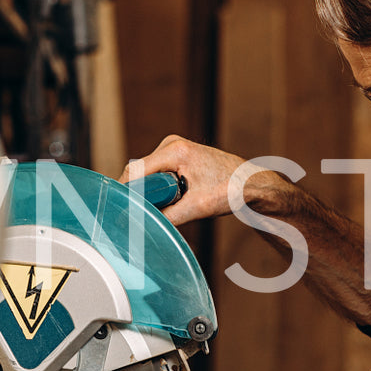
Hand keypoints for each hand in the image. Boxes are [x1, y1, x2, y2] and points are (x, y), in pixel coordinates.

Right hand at [121, 135, 288, 226]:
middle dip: (140, 193)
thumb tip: (145, 225)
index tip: (118, 210)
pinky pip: (156, 173)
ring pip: (147, 174)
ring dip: (151, 191)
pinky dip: (158, 188)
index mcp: (175, 151)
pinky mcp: (177, 155)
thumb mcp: (197, 208)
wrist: (252, 183)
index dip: (124, 191)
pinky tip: (172, 198)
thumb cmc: (231, 190)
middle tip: (148, 214)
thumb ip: (168, 217)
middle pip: (139, 172)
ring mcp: (174, 148)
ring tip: (170, 205)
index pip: (135, 170)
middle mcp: (171, 144)